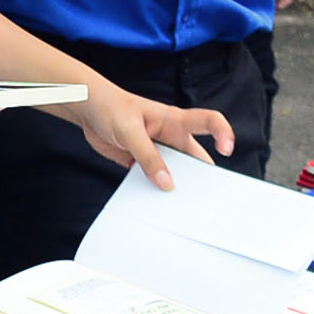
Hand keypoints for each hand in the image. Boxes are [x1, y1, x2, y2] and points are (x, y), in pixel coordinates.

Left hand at [68, 80, 233, 188]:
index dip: (223, 133)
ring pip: (176, 172)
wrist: (87, 108)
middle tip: (207, 197)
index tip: (226, 149)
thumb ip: (148, 157)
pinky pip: (155, 179)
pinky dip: (155, 190)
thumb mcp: (130, 131)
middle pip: (196, 158)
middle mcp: (171, 136)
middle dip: (203, 176)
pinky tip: (154, 203)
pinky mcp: (142, 162)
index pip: (209, 122)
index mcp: (174, 121)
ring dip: (177, 186)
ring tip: (180, 206)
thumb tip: (167, 183)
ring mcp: (157, 150)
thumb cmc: (111, 107)